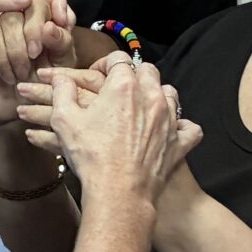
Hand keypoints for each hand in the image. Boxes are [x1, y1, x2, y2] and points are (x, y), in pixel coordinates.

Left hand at [0, 0, 73, 82]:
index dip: (55, 0)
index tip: (63, 19)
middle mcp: (6, 2)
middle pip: (42, 7)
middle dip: (51, 22)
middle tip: (55, 38)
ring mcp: (5, 24)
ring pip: (36, 27)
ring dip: (43, 38)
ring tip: (45, 51)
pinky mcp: (2, 43)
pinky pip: (24, 44)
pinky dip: (33, 50)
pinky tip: (38, 59)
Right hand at [0, 0, 73, 126]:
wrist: (19, 105)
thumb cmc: (43, 80)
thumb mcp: (61, 64)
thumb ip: (61, 43)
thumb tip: (49, 26)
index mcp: (38, 15)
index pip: (35, 2)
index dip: (35, 26)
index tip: (38, 51)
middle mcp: (14, 16)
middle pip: (11, 15)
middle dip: (19, 47)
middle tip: (26, 70)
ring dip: (4, 57)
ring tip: (13, 76)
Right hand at [39, 51, 199, 207]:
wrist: (118, 191)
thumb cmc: (91, 156)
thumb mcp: (64, 120)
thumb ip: (62, 92)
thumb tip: (62, 79)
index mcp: (124, 86)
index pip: (118, 59)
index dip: (105, 64)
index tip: (96, 75)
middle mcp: (151, 97)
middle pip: (148, 71)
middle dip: (134, 75)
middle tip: (119, 88)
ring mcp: (169, 120)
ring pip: (170, 94)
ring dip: (157, 95)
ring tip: (143, 106)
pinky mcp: (178, 143)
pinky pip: (189, 128)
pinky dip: (182, 127)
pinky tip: (171, 130)